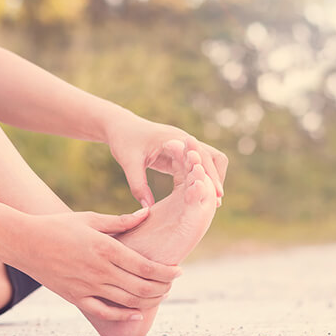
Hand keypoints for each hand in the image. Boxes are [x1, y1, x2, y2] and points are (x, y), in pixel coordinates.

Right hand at [13, 210, 181, 320]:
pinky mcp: (77, 297)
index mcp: (106, 248)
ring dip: (149, 300)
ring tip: (159, 294)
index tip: (178, 270)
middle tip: (171, 283)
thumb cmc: (57, 226)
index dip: (167, 272)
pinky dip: (124, 316)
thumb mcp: (89, 219)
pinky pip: (105, 312)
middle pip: (142, 287)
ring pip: (128, 301)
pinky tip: (136, 314)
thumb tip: (146, 213)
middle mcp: (100, 271)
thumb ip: (120, 221)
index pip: (146, 267)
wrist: (25, 242)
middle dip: (163, 288)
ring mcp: (88, 287)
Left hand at [105, 112, 227, 206]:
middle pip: (213, 157)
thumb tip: (147, 208)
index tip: (216, 195)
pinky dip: (199, 178)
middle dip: (216, 178)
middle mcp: (183, 140)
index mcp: (174, 139)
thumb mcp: (128, 163)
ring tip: (211, 201)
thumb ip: (138, 185)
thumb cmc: (123, 141)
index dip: (210, 175)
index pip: (202, 155)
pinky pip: (195, 165)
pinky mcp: (178, 153)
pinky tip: (197, 195)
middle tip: (216, 202)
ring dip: (210, 178)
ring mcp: (183, 146)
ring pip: (208, 160)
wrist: (119, 126)